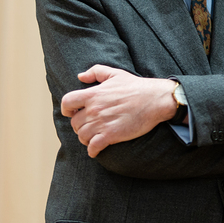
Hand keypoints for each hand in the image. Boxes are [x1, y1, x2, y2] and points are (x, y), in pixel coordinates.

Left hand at [61, 65, 176, 157]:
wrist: (156, 100)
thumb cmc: (137, 86)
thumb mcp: (116, 74)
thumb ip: (96, 72)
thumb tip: (80, 76)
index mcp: (93, 94)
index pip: (67, 103)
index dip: (67, 109)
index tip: (72, 112)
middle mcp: (94, 109)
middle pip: (75, 123)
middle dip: (80, 125)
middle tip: (89, 125)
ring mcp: (102, 123)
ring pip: (82, 136)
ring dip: (86, 138)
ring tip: (94, 137)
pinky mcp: (111, 135)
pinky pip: (93, 147)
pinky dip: (92, 150)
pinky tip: (96, 149)